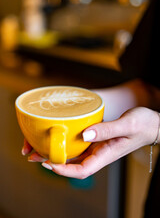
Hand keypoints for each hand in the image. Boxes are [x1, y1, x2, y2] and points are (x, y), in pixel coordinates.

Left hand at [22, 107, 158, 178]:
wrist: (152, 124)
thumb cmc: (144, 125)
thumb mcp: (128, 124)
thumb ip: (107, 130)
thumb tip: (85, 134)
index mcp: (107, 154)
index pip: (83, 170)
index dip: (64, 170)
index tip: (49, 163)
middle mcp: (100, 153)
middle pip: (73, 165)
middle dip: (53, 162)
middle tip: (34, 155)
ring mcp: (98, 147)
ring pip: (74, 156)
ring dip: (57, 154)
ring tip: (39, 148)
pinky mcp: (98, 140)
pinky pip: (79, 145)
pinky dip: (67, 144)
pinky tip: (59, 138)